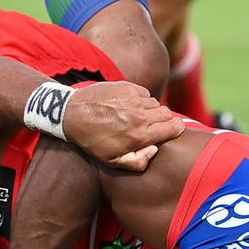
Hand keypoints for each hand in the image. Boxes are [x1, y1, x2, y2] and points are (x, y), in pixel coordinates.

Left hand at [62, 82, 184, 170]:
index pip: (173, 128)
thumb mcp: (112, 161)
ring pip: (156, 103)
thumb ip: (138, 161)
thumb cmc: (92, 141)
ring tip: (137, 117)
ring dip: (151, 110)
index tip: (175, 129)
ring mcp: (134, 100)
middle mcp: (139, 117)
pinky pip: (145, 93)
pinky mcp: (127, 87)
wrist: (72, 115)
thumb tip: (155, 149)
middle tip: (153, 126)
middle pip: (167, 114)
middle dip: (164, 120)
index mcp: (139, 136)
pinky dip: (141, 99)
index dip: (176, 128)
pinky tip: (129, 106)